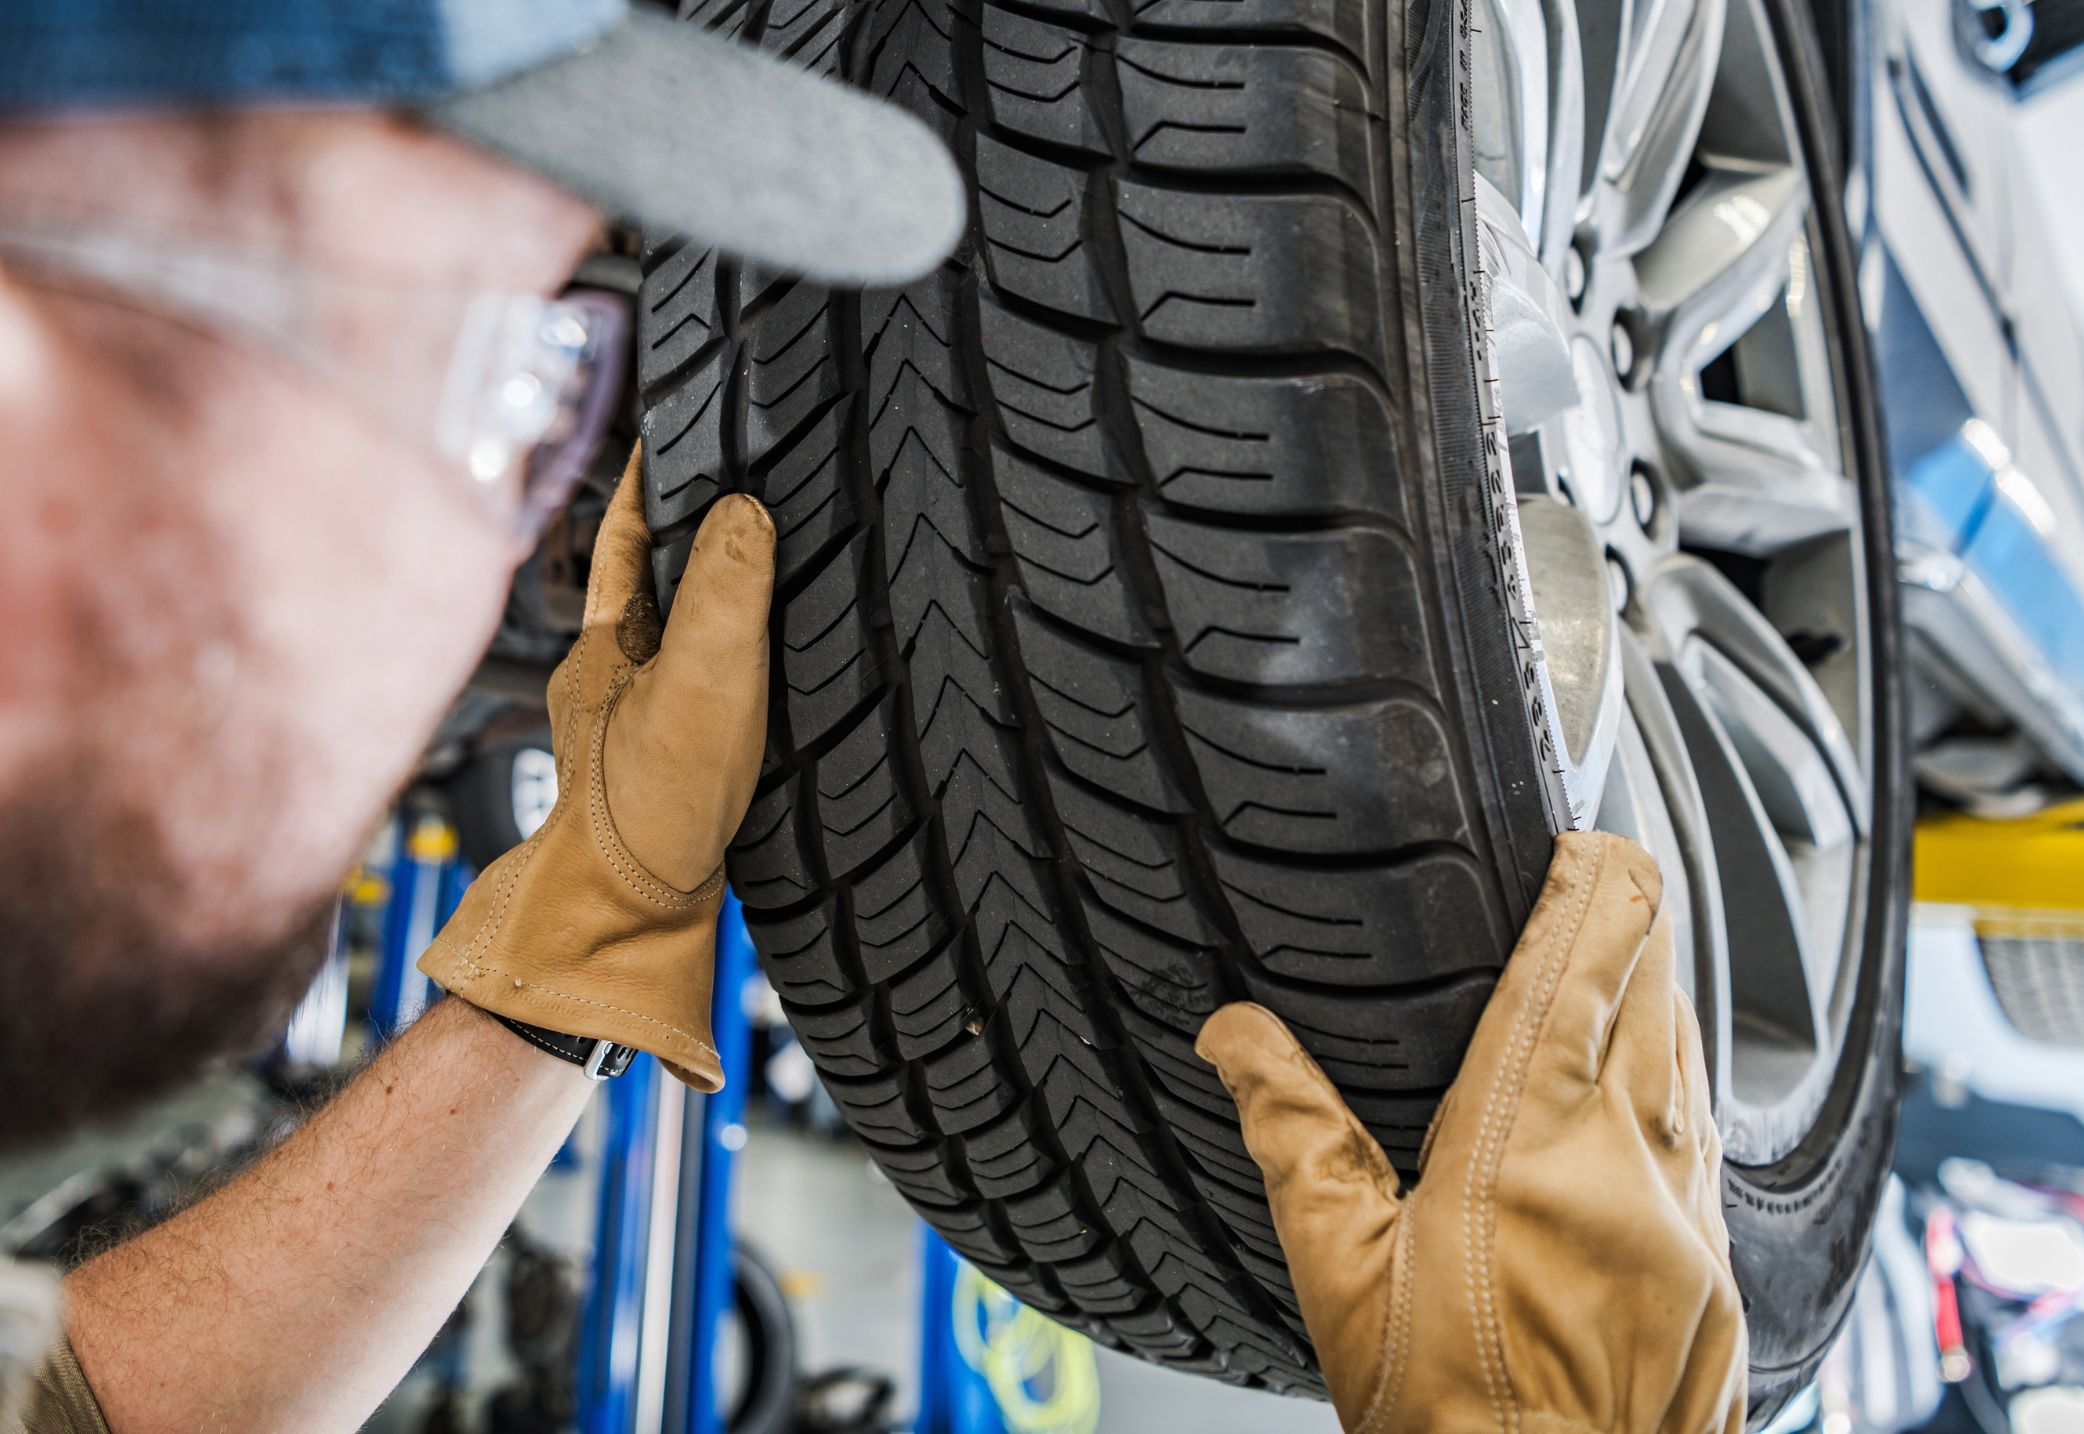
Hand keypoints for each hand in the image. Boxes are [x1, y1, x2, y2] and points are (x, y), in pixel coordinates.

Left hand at [419, 448, 772, 1088]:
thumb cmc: (647, 808)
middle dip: (686, 526)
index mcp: (603, 638)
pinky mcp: (668, 762)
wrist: (631, 919)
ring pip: (676, 628)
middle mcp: (609, 672)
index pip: (622, 527)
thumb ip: (725, 586)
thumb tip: (745, 510)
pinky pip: (701, 681)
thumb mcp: (699, 677)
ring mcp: (635, 719)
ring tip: (762, 557)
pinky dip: (729, 655)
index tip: (675, 423)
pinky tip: (763, 667)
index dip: (650, 473)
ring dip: (711, 591)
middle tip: (732, 477)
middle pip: (650, 574)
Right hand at [1196, 832, 1744, 1433]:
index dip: (1594, 878)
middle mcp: (1630, 1170)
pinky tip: (1646, 1079)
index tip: (1578, 836)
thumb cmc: (1451, 1427)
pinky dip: (1677, 1074)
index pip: (1585, 964)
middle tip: (1595, 868)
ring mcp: (1691, 1220)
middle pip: (1658, 984)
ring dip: (1660, 987)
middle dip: (1632, 912)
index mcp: (1526, 1151)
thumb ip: (1293, 1136)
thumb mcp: (1340, 1277)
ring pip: (1693, 1054)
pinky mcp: (1717, 1268)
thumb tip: (1234, 1039)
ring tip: (1620, 950)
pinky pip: (1709, 1132)